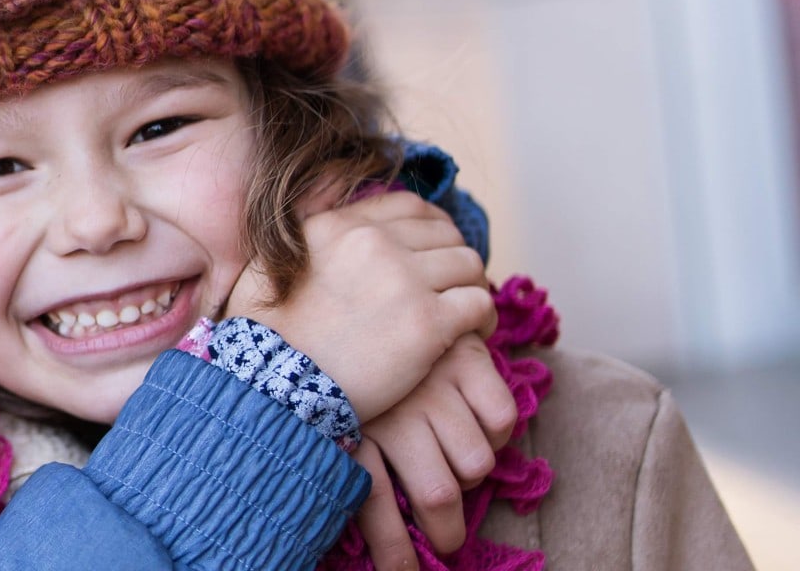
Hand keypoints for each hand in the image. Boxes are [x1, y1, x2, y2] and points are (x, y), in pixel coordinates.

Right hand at [230, 191, 492, 421]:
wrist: (272, 386)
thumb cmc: (265, 334)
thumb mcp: (270, 262)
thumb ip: (304, 228)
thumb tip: (329, 186)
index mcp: (339, 226)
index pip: (410, 206)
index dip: (433, 227)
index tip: (434, 254)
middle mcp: (374, 243)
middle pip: (446, 234)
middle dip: (454, 261)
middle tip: (452, 290)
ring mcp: (404, 280)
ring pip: (468, 264)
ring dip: (471, 287)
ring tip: (465, 315)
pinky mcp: (427, 322)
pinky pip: (479, 303)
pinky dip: (483, 319)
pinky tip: (473, 335)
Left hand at [355, 334, 516, 568]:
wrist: (362, 290)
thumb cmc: (348, 366)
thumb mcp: (333, 413)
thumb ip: (347, 460)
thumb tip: (380, 537)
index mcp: (353, 427)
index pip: (375, 507)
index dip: (396, 555)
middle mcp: (394, 411)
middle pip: (438, 496)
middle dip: (446, 531)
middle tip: (447, 540)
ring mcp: (432, 384)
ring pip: (476, 463)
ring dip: (470, 472)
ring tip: (454, 462)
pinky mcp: (464, 357)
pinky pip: (501, 418)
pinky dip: (496, 429)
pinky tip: (475, 419)